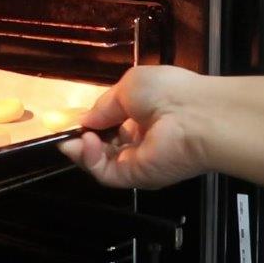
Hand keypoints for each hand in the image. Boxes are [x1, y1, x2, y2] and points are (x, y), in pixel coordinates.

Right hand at [58, 65, 210, 188]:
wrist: (196, 116)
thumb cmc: (169, 92)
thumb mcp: (128, 86)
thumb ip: (103, 106)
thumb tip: (85, 119)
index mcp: (142, 113)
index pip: (109, 123)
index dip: (90, 123)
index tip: (72, 120)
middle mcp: (140, 138)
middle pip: (101, 145)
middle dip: (81, 139)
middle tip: (67, 133)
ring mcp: (137, 159)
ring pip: (99, 161)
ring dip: (82, 149)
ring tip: (75, 138)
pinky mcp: (135, 176)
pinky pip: (104, 172)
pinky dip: (90, 160)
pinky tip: (86, 144)